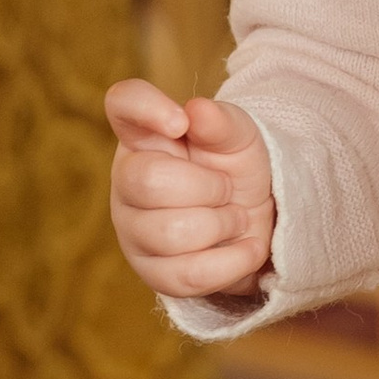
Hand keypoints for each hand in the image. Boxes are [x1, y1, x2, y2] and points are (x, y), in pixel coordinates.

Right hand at [105, 80, 275, 298]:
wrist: (256, 221)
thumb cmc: (234, 168)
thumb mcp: (239, 137)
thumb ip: (222, 122)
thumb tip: (197, 110)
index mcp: (144, 134)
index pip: (122, 103)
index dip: (145, 108)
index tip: (181, 122)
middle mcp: (126, 180)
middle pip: (148, 180)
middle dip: (208, 187)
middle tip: (226, 189)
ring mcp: (133, 230)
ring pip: (172, 233)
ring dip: (223, 224)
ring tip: (234, 216)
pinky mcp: (152, 273)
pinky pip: (187, 275)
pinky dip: (231, 261)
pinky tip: (246, 247)